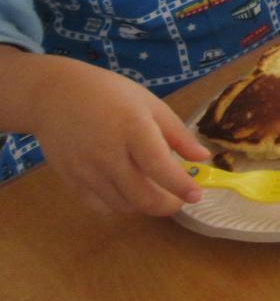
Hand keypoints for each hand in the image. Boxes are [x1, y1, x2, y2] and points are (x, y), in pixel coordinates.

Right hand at [30, 59, 210, 215]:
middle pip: (142, 197)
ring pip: (123, 206)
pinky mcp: (72, 181)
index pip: (160, 167)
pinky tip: (129, 193)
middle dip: (168, 205)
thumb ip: (178, 134)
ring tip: (157, 192)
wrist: (55, 95)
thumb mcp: (151, 104)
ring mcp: (87, 171)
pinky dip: (120, 206)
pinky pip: (100, 207)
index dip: (181, 186)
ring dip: (145, 206)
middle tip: (180, 199)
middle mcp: (109, 154)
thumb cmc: (109, 94)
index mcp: (133, 129)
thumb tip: (203, 157)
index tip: (197, 195)